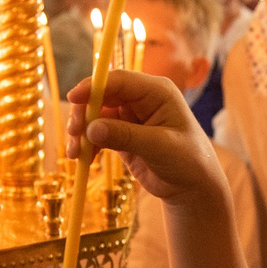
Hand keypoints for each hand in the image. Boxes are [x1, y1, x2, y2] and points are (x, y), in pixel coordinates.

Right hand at [67, 67, 222, 201]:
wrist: (193, 187)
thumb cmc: (188, 162)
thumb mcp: (160, 147)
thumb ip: (126, 136)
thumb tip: (91, 129)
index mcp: (157, 91)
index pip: (119, 80)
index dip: (94, 87)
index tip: (73, 98)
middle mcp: (141, 99)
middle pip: (102, 95)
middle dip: (84, 113)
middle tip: (73, 134)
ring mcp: (130, 116)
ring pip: (95, 115)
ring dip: (81, 131)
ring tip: (75, 154)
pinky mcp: (121, 134)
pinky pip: (96, 132)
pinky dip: (87, 143)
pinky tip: (84, 158)